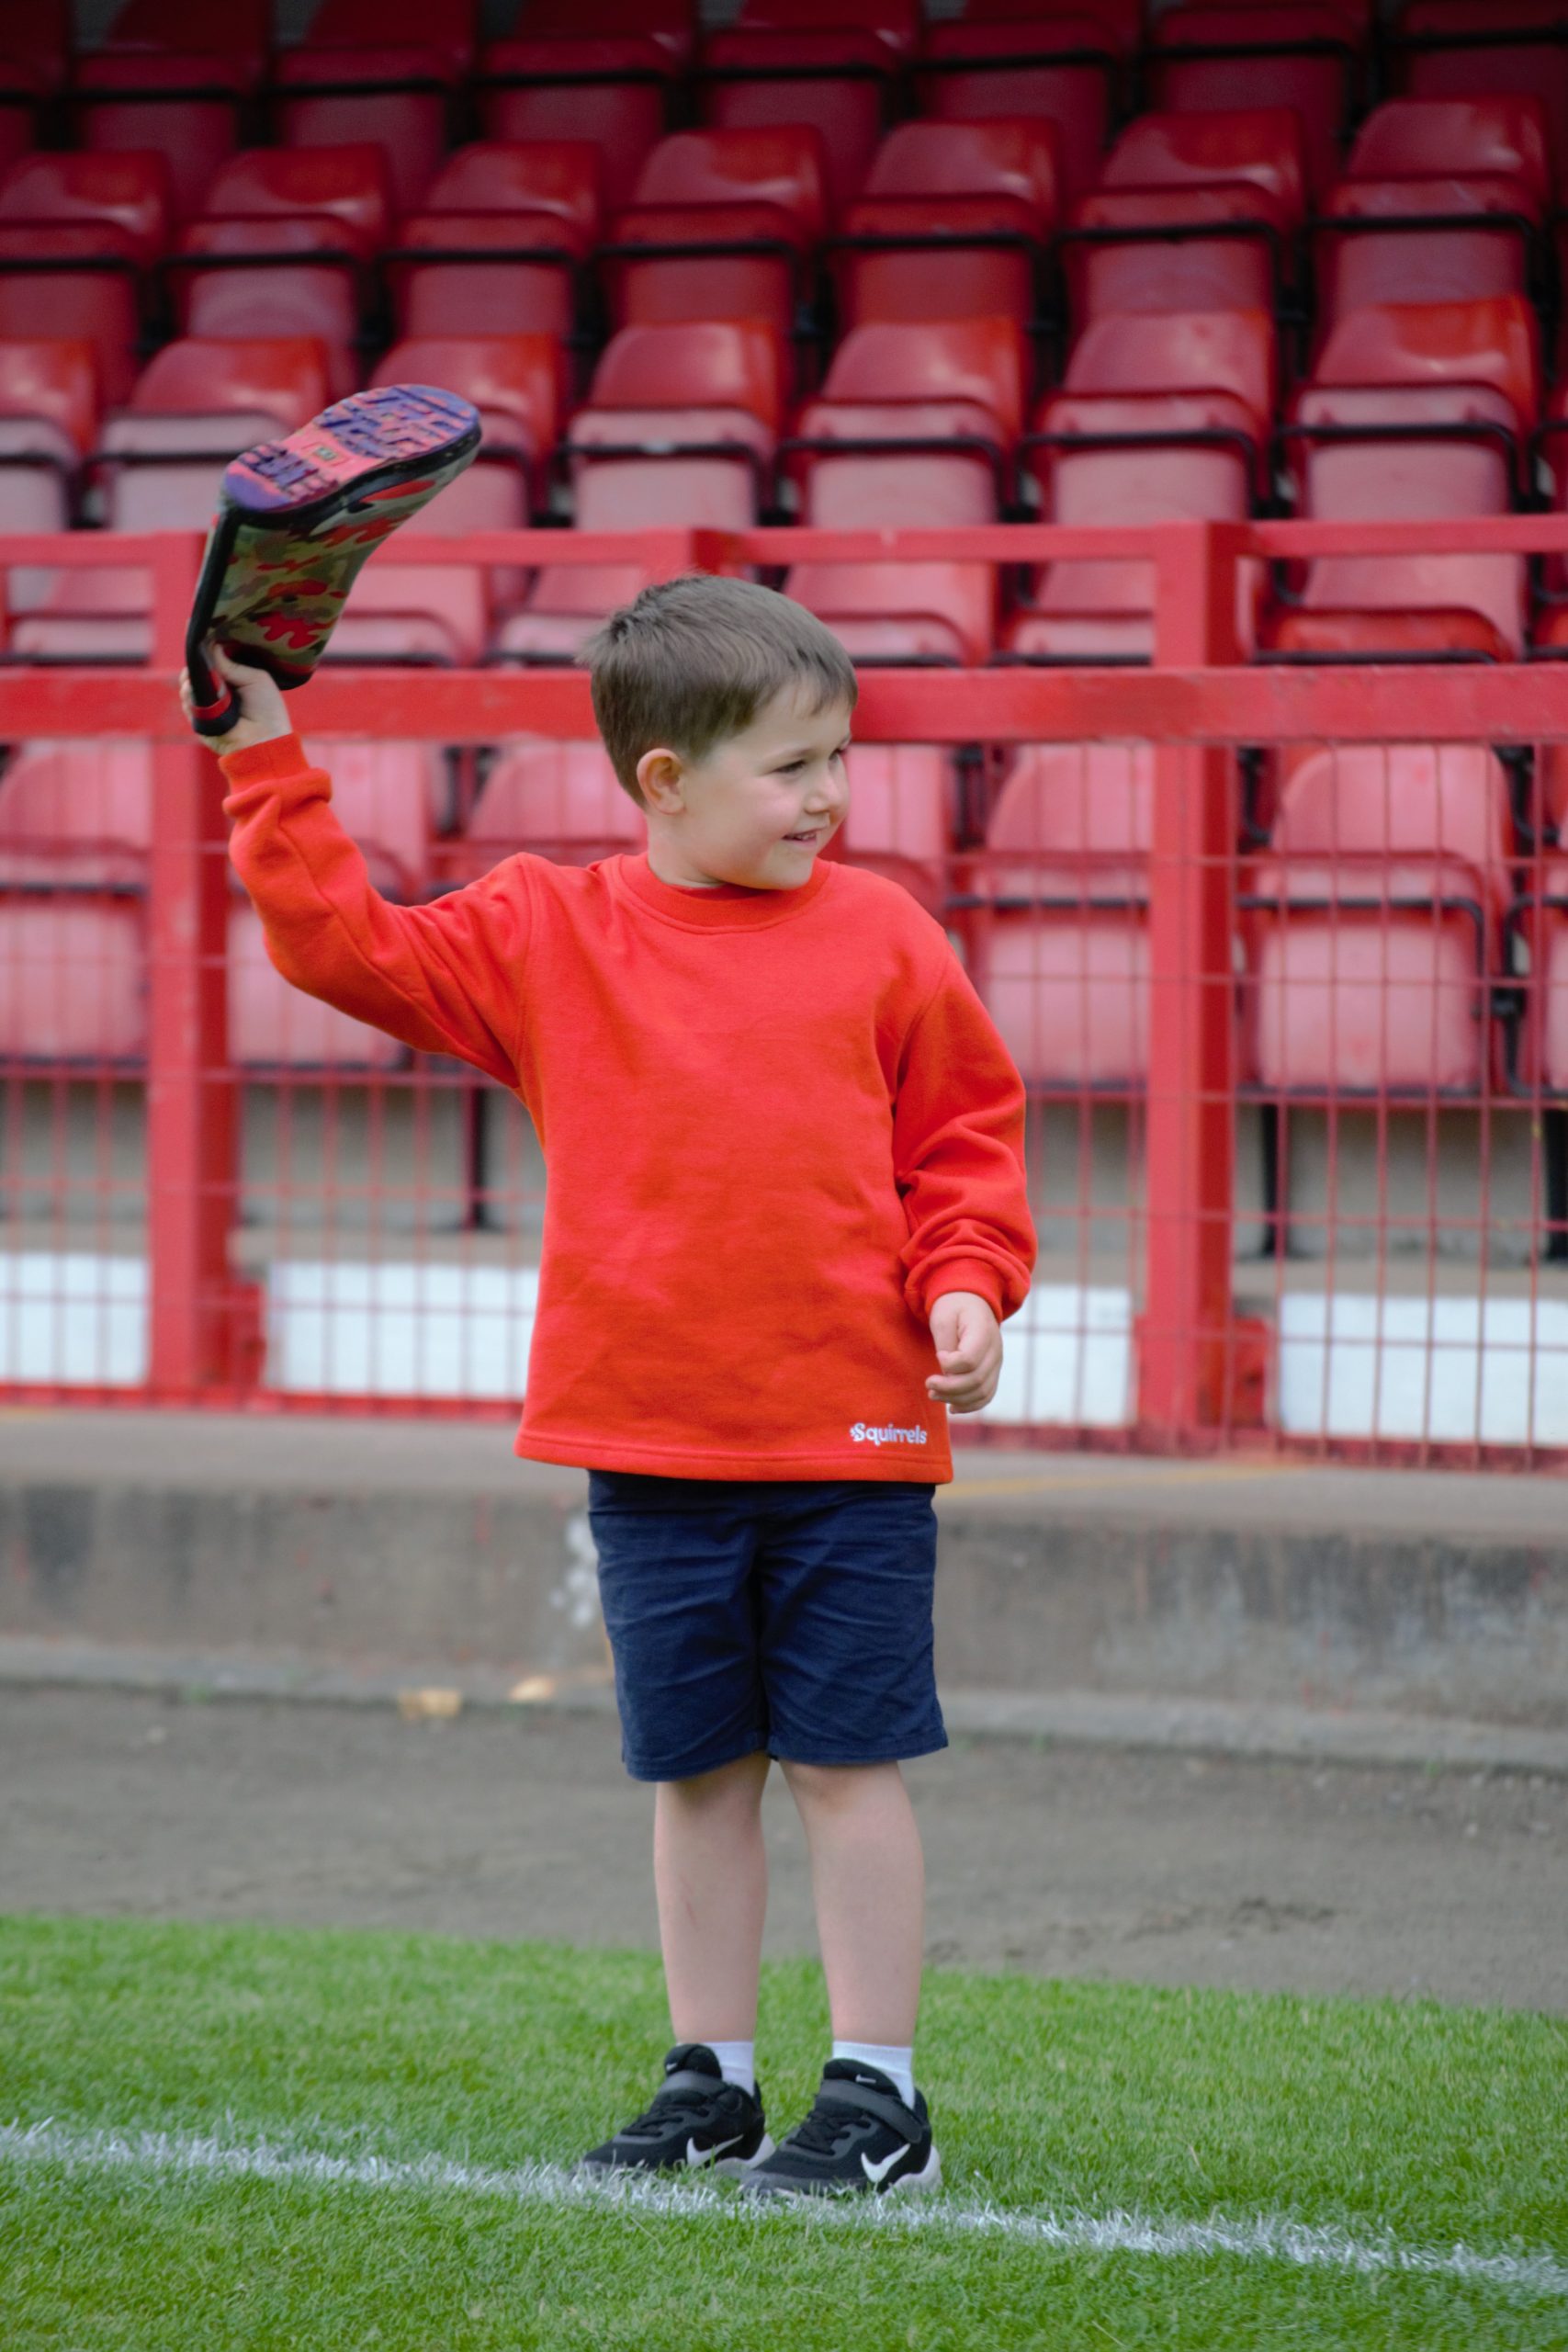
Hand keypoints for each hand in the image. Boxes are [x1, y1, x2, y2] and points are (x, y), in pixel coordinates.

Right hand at [179, 644, 291, 754]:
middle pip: (198, 671)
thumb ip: (231, 664)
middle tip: (197, 655)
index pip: (214, 661)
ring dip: (190, 677)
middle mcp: (218, 692)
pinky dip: (188, 693)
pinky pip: (187, 702)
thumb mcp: (255, 679)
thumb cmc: (267, 709)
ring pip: (188, 684)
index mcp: (234, 680)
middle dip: (196, 662)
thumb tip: (211, 645)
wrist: (263, 741)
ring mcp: (207, 705)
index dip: (207, 650)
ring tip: (196, 674)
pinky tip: (192, 688)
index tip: (202, 636)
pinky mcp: (198, 719)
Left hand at [925, 1290, 1002, 1413]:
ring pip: (982, 1392)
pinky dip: (970, 1406)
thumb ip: (945, 1344)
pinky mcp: (992, 1372)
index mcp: (984, 1332)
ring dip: (956, 1399)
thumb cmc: (953, 1307)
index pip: (970, 1360)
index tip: (938, 1355)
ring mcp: (996, 1363)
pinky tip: (952, 1407)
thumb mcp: (943, 1317)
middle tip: (928, 1384)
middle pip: (976, 1380)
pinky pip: (986, 1396)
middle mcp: (995, 1350)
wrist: (971, 1302)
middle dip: (948, 1388)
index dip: (950, 1364)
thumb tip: (946, 1374)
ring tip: (934, 1395)